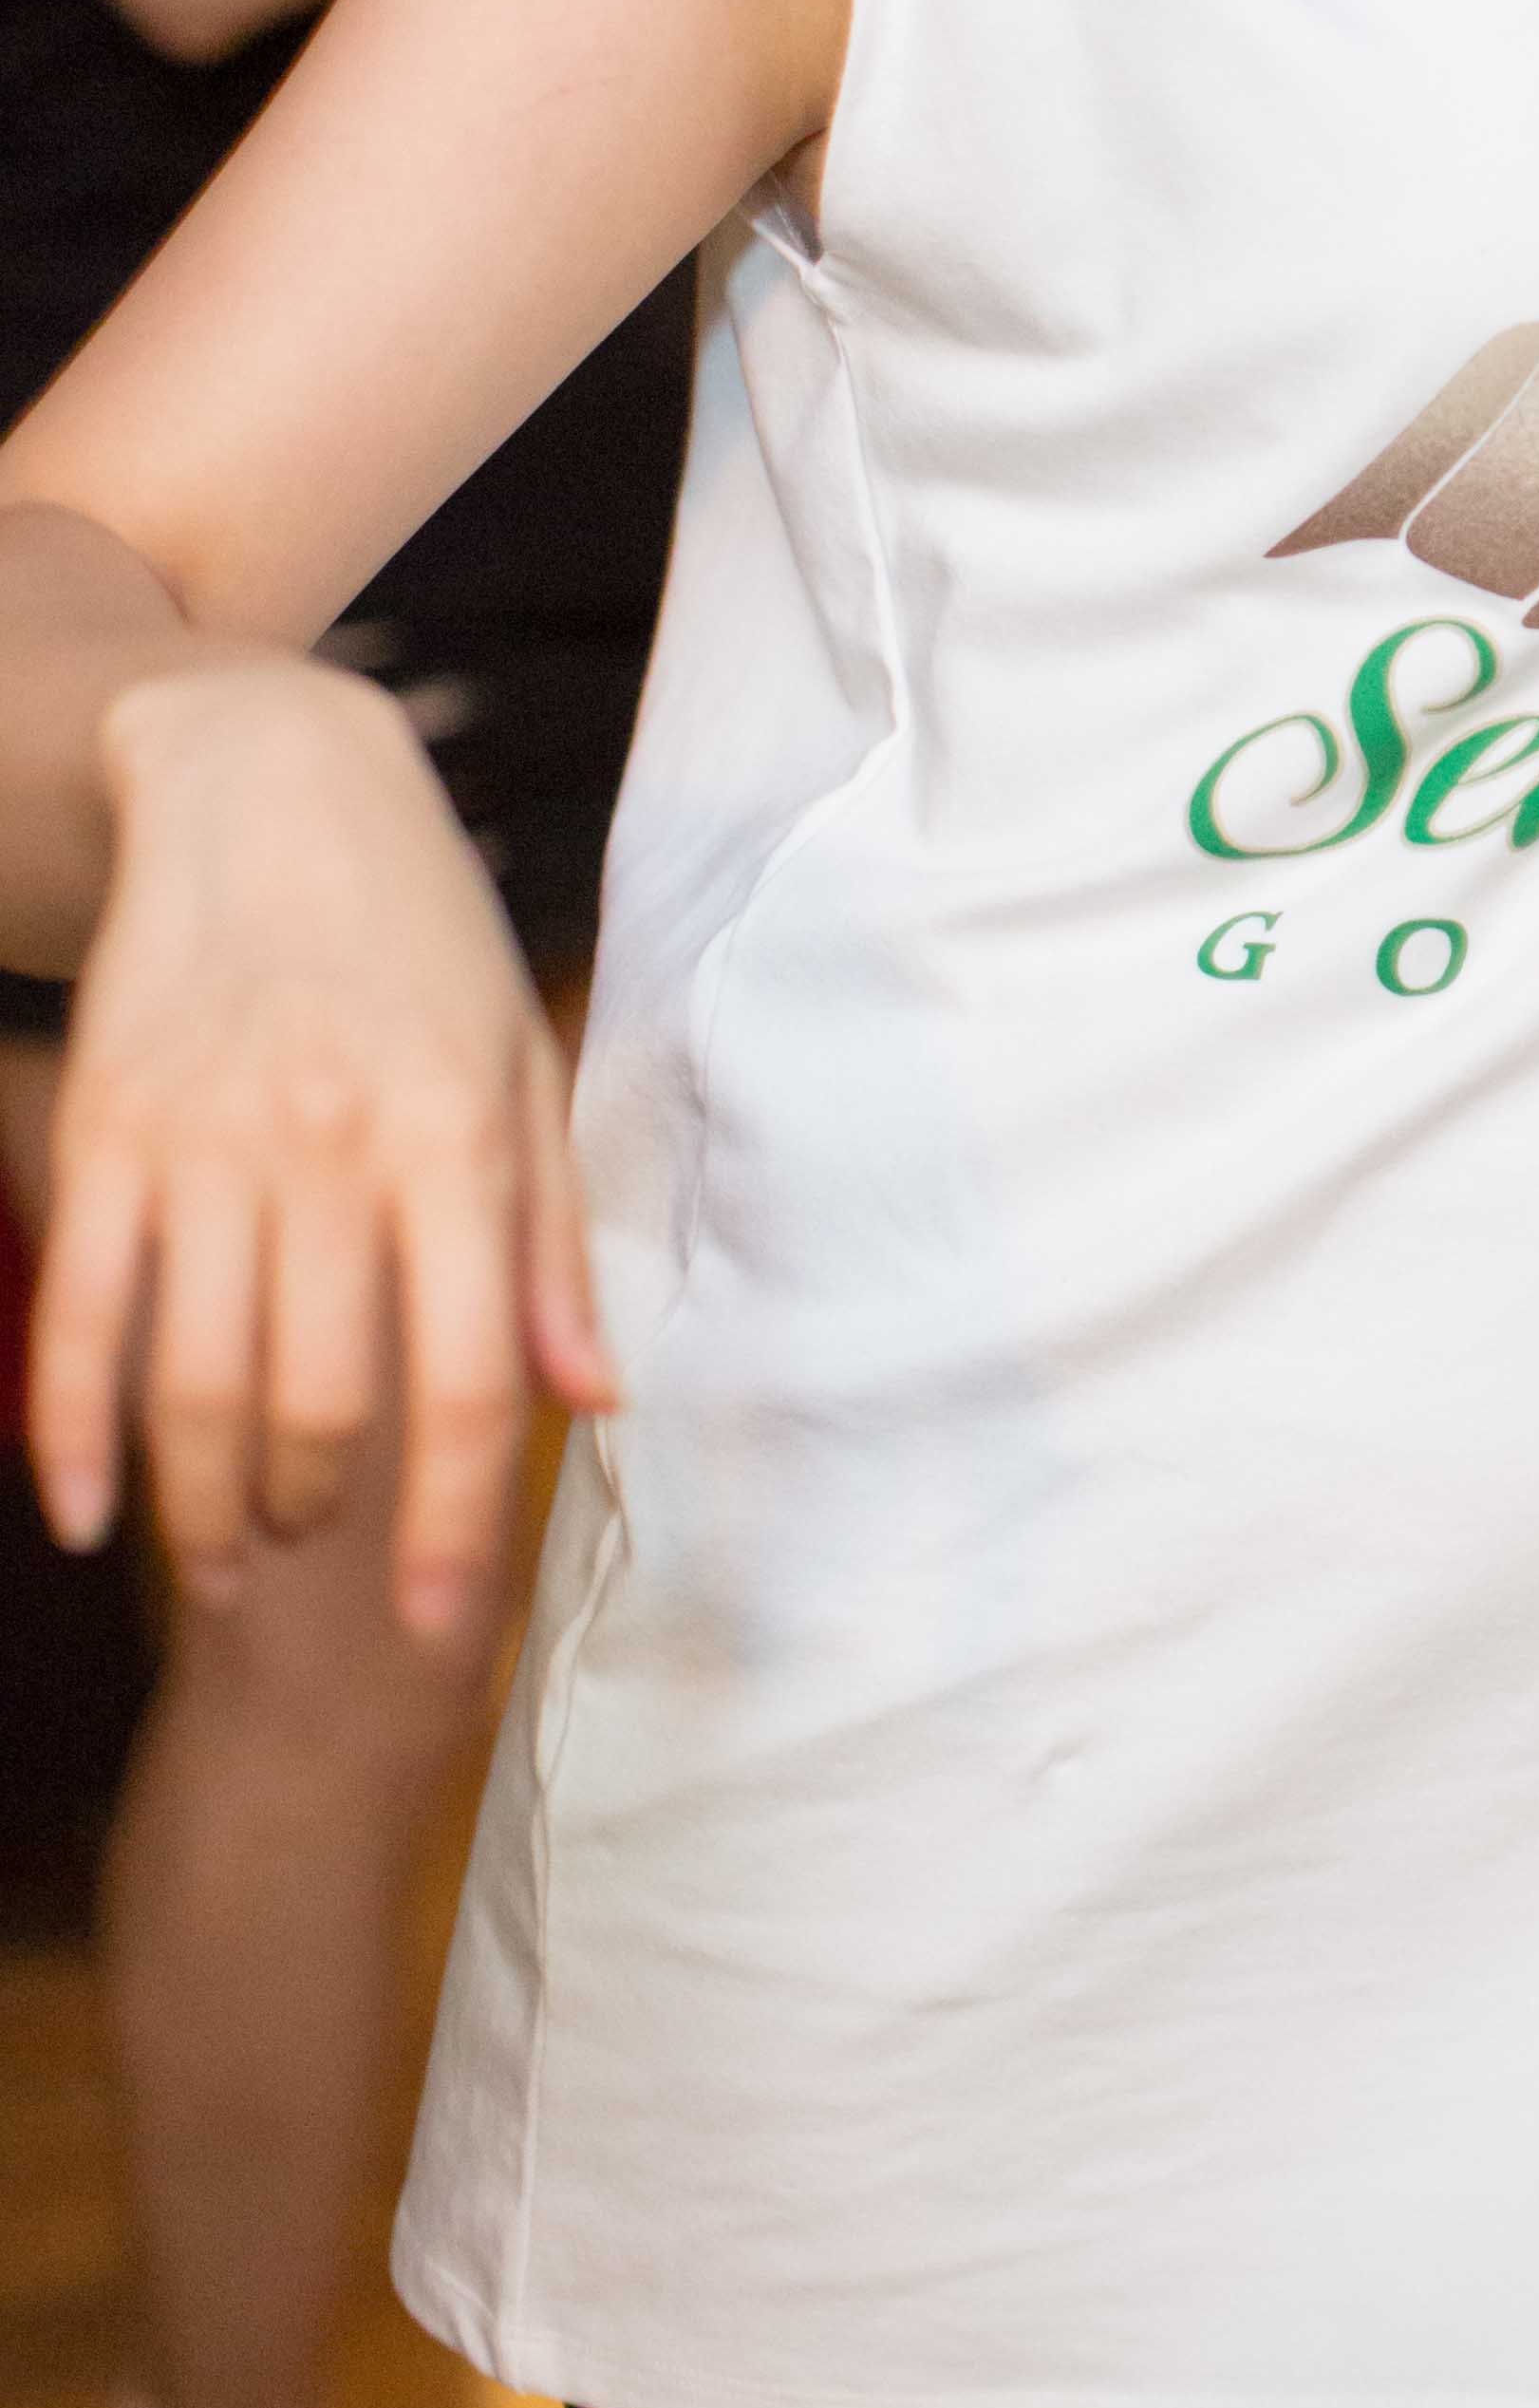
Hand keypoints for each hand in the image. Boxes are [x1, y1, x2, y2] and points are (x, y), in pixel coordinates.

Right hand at [26, 657, 613, 1634]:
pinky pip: (83, 1316)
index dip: (456, 1521)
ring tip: (226, 1555)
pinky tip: (91, 1513)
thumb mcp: (521, 1065)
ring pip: (195, 1384)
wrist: (270, 783)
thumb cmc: (423, 937)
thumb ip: (549, 1241)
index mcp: (456, 1138)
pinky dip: (77, 1437)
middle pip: (318, 1404)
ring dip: (206, 1504)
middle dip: (316, 1516)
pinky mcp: (109, 1126)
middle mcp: (333, 1147)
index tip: (446, 1624)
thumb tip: (593, 1400)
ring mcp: (208, 1139)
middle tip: (313, 1556)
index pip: (463, 1378)